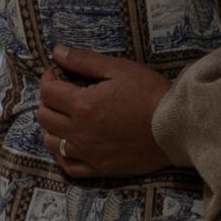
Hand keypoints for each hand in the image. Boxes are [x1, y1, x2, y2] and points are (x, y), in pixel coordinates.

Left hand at [39, 47, 175, 180]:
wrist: (175, 127)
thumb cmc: (150, 94)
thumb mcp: (118, 69)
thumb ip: (84, 60)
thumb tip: (57, 52)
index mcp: (82, 105)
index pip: (48, 92)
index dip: (48, 79)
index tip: (56, 74)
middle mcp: (79, 131)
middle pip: (45, 117)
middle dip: (48, 102)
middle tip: (61, 94)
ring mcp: (88, 153)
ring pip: (52, 142)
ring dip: (52, 127)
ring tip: (64, 118)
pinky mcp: (100, 168)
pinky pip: (69, 167)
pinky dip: (62, 155)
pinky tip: (69, 145)